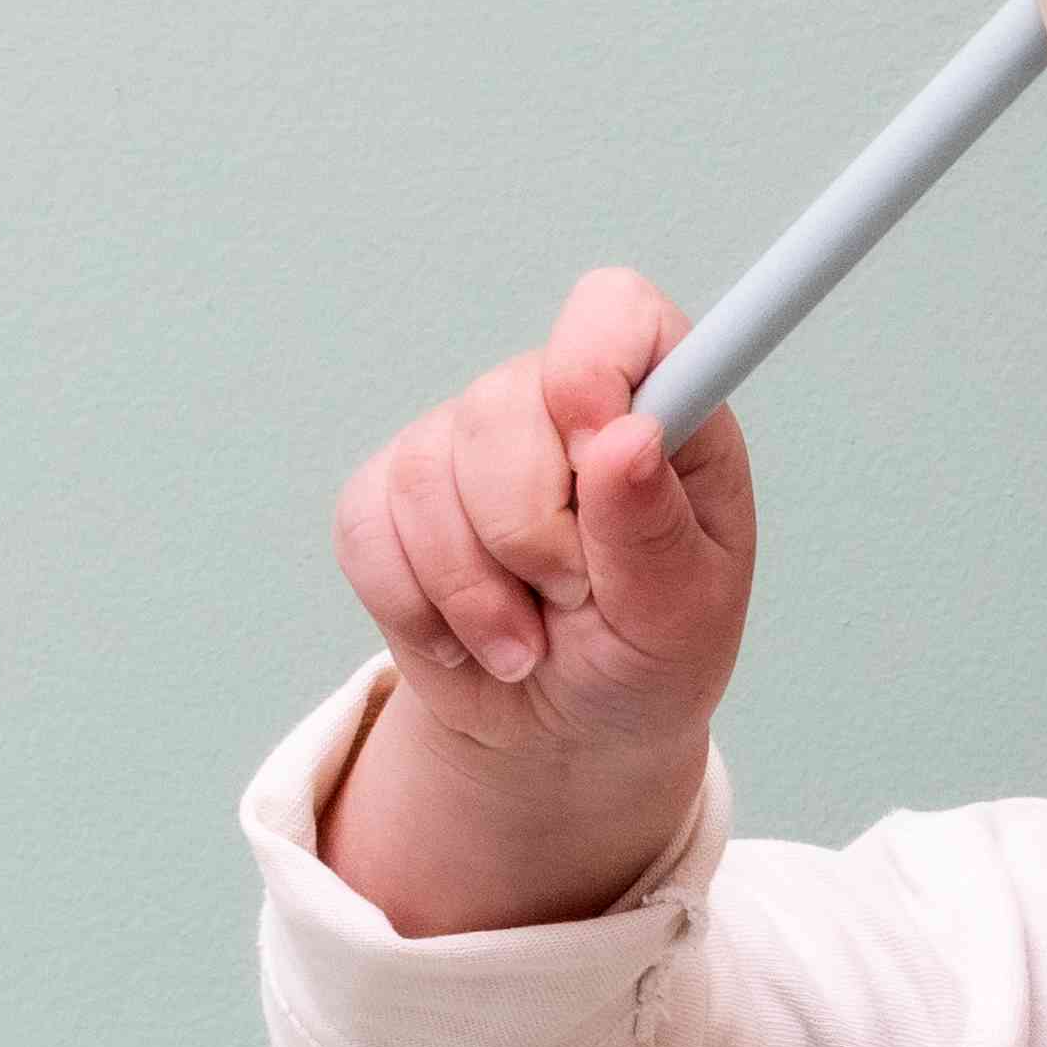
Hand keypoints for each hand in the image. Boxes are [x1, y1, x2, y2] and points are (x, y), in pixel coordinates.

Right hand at [320, 267, 757, 932]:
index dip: (592, 364)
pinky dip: (413, 606)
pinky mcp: (391, 497)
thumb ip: (654, 529)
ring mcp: (466, 444)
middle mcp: (557, 405)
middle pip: (498, 405)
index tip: (594, 451)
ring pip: (425, 473)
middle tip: (575, 603)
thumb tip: (626, 436)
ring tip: (525, 647)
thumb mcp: (681, 619)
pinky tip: (461, 640)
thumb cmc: (646, 662)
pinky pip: (366, 526)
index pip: (618, 312)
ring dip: (472, 592)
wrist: (565, 734)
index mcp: (660, 410)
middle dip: (529, 534)